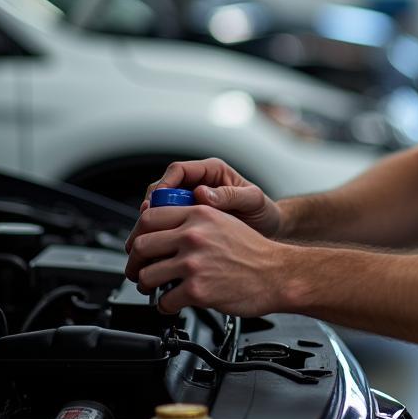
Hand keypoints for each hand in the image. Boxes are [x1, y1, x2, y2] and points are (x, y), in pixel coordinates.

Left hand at [124, 202, 284, 316]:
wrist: (278, 274)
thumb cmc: (254, 251)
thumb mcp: (224, 221)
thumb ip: (194, 221)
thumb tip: (163, 231)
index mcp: (199, 214)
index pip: (149, 218)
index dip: (137, 234)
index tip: (137, 246)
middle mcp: (194, 235)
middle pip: (141, 246)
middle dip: (134, 263)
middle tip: (138, 271)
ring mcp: (194, 263)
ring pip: (147, 275)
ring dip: (147, 286)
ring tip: (157, 289)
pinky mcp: (197, 290)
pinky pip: (164, 301)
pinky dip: (165, 306)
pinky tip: (174, 303)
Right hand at [126, 158, 280, 254]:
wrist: (270, 229)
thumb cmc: (264, 211)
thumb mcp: (253, 200)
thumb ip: (230, 195)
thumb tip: (203, 193)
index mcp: (212, 171)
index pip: (178, 171)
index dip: (164, 184)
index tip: (158, 202)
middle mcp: (198, 184)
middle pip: (163, 189)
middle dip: (152, 206)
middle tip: (147, 225)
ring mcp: (192, 203)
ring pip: (161, 208)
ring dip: (153, 222)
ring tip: (151, 239)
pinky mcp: (189, 220)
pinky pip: (169, 224)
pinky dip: (162, 234)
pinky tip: (161, 248)